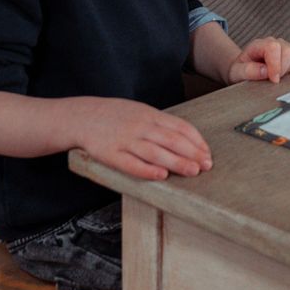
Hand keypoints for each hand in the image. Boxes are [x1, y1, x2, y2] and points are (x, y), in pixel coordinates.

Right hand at [70, 96, 210, 181]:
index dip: (196, 141)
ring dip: (176, 162)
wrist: (82, 116)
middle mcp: (140, 126)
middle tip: (207, 165)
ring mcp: (125, 140)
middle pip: (171, 140)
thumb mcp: (141, 112)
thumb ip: (161, 124)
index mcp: (150, 115)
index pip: (180, 127)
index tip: (207, 153)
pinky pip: (131, 164)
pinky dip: (147, 170)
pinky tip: (160, 176)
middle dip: (192, 153)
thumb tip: (187, 139)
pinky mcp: (110, 154)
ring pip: (155, 152)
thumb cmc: (115, 116)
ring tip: (192, 171)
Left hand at [225, 37, 289, 84]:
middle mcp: (274, 42)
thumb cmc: (240, 71)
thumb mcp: (237, 73)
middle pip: (288, 51)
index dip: (276, 65)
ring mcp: (285, 47)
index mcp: (259, 45)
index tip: (274, 80)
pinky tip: (287, 75)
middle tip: (274, 81)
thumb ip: (248, 71)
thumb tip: (265, 71)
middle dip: (283, 69)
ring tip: (279, 77)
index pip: (273, 48)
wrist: (244, 70)